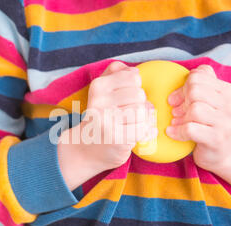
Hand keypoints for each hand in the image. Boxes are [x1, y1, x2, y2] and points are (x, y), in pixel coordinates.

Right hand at [58, 61, 157, 189]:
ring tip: (129, 126)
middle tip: (127, 116)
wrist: (86, 150)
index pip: (134, 77)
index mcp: (98, 85)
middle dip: (139, 106)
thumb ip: (115, 74)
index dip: (135, 88)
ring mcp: (106, 120)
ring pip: (143, 112)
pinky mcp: (115, 137)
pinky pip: (143, 129)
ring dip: (142, 121)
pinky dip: (144, 133)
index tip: (124, 100)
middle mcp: (99, 101)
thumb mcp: (102, 92)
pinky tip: (133, 136)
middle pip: (140, 95)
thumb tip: (133, 70)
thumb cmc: (101, 118)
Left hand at [166, 65, 230, 171]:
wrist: (225, 152)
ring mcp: (224, 122)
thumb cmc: (210, 124)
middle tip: (175, 111)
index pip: (199, 76)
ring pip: (194, 109)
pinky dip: (177, 131)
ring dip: (179, 117)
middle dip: (181, 100)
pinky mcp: (216, 138)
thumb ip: (199, 85)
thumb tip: (181, 78)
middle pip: (195, 91)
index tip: (177, 98)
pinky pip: (191, 129)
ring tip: (176, 122)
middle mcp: (229, 104)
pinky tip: (172, 132)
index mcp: (226, 90)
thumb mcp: (209, 101)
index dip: (183, 86)